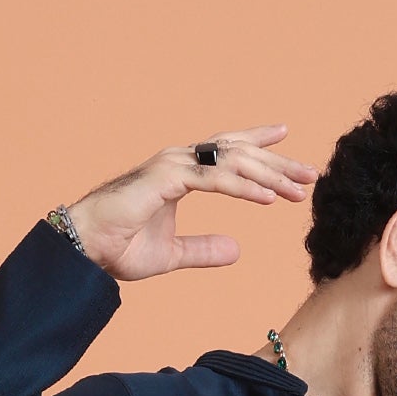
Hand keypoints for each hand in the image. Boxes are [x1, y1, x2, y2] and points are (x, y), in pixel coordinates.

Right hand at [62, 124, 316, 282]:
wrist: (86, 250)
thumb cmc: (119, 247)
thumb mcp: (174, 254)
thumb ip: (204, 249)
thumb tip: (237, 250)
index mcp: (182, 172)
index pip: (227, 152)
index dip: (258, 145)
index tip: (287, 141)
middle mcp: (180, 161)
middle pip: (238, 153)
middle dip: (277, 163)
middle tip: (310, 174)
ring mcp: (173, 165)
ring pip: (232, 162)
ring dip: (268, 174)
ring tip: (298, 189)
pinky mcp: (167, 179)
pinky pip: (215, 180)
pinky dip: (244, 187)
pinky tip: (269, 198)